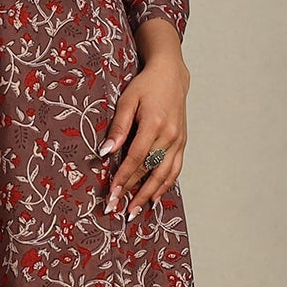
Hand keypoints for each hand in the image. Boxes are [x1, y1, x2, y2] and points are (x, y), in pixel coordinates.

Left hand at [99, 51, 187, 216]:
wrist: (171, 75)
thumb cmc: (146, 86)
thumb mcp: (127, 100)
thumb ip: (118, 127)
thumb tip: (105, 152)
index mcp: (154, 124)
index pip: (136, 158)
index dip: (123, 178)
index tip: (112, 194)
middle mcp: (170, 135)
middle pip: (149, 170)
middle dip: (132, 192)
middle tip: (117, 209)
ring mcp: (178, 141)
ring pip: (164, 174)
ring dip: (149, 195)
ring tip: (134, 210)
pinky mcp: (182, 143)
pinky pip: (175, 169)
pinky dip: (165, 185)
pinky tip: (154, 197)